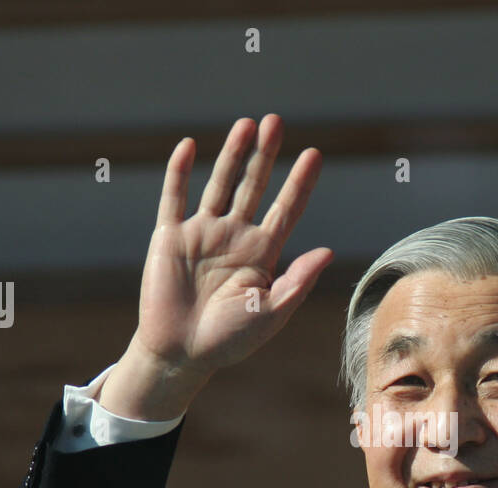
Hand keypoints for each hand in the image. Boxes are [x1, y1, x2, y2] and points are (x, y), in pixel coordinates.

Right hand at [135, 114, 333, 373]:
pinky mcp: (170, 238)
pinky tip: (190, 146)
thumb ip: (297, 281)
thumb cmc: (230, 340)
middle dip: (265, 155)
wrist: (182, 354)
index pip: (287, 210)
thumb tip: (328, 251)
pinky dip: (180, 171)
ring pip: (219, 184)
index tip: (314, 154)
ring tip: (247, 124)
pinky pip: (174, 198)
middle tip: (276, 122)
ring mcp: (202, 234)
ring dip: (232, 154)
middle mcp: (234, 238)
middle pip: (254, 187)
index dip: (300, 182)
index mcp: (263, 254)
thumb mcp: (271, 312)